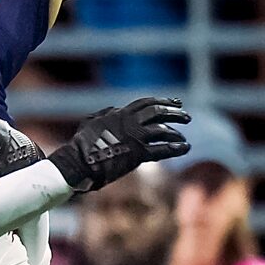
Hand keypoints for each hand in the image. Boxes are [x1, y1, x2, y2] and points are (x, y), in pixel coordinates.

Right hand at [48, 96, 190, 193]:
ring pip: (163, 130)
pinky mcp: (138, 154)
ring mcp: (135, 137)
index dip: (163, 101)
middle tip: (186, 117)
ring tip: (183, 137)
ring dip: (176, 132)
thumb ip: (105, 113)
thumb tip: (115, 109)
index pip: (146, 103)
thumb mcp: (90, 122)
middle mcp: (130, 122)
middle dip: (174, 113)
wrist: (78, 163)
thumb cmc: (80, 145)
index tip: (175, 102)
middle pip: (159, 112)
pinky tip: (184, 148)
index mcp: (120, 114)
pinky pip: (162, 149)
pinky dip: (175, 148)